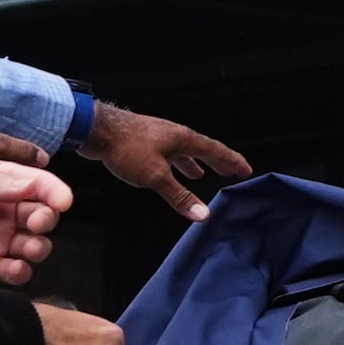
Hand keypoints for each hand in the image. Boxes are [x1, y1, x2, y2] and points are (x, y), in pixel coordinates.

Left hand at [0, 160, 73, 284]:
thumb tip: (35, 185)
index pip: (36, 184)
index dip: (53, 190)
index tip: (62, 201)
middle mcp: (0, 209)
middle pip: (40, 214)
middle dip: (46, 218)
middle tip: (38, 222)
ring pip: (33, 243)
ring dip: (39, 245)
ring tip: (28, 247)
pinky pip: (15, 270)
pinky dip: (21, 271)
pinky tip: (13, 268)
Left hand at [78, 103, 252, 223]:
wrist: (97, 130)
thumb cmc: (127, 149)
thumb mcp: (156, 177)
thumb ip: (179, 196)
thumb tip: (204, 214)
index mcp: (183, 139)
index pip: (215, 150)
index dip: (232, 161)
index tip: (246, 170)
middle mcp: (174, 134)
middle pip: (202, 148)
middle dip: (217, 161)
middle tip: (231, 171)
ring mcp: (158, 136)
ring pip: (183, 151)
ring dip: (194, 163)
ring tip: (200, 175)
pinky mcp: (143, 141)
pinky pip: (168, 153)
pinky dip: (174, 163)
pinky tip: (167, 170)